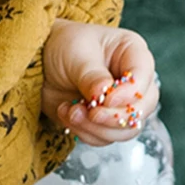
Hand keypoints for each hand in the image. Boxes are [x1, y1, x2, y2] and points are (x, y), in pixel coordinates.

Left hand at [42, 21, 161, 146]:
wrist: (41, 65)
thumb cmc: (62, 46)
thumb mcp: (75, 53)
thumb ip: (92, 75)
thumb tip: (105, 93)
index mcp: (133, 53)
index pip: (144, 77)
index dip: (130, 93)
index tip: (108, 100)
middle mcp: (133, 81)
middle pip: (143, 108)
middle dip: (115, 117)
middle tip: (92, 113)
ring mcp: (122, 104)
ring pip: (126, 129)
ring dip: (97, 128)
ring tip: (71, 113)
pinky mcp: (107, 121)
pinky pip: (106, 138)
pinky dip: (86, 132)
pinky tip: (68, 114)